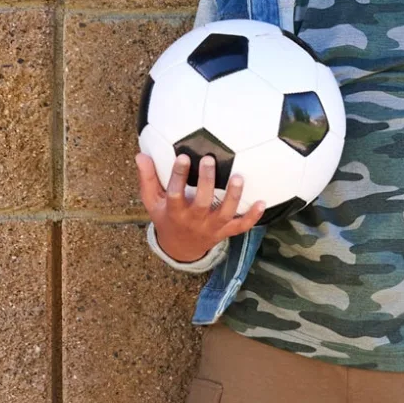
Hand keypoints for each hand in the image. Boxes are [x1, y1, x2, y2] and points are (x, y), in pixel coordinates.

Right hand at [137, 152, 264, 262]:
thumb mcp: (152, 201)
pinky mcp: (225, 232)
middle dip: (207, 182)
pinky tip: (262, 202)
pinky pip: (241, 227)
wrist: (180, 248)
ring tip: (239, 177)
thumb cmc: (166, 217)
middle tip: (210, 159)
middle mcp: (194, 220)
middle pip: (202, 202)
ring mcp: (212, 227)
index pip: (175, 193)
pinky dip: (253, 217)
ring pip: (225, 213)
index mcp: (175, 212)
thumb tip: (141, 155)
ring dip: (233, 197)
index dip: (179, 176)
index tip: (183, 157)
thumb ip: (147, 179)